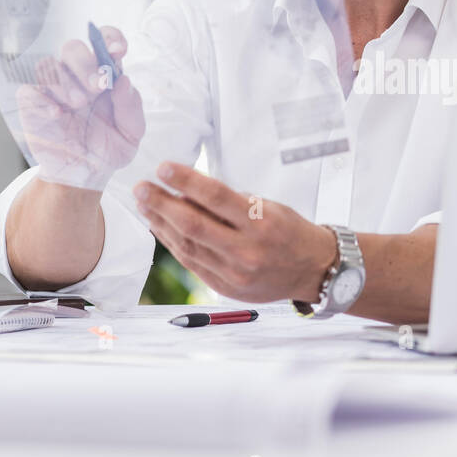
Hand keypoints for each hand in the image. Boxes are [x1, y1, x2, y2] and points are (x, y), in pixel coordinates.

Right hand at [15, 26, 144, 190]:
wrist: (85, 175)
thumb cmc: (109, 148)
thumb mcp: (131, 133)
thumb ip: (131, 108)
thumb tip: (124, 81)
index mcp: (104, 75)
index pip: (104, 40)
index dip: (110, 38)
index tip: (117, 50)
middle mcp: (77, 76)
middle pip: (72, 48)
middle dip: (85, 63)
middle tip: (97, 86)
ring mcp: (53, 89)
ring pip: (49, 65)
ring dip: (65, 81)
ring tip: (79, 104)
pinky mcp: (33, 105)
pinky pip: (29, 91)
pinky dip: (42, 99)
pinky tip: (58, 114)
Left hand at [133, 162, 338, 302]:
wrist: (313, 271)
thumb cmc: (291, 232)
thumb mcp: (270, 208)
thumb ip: (232, 203)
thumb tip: (188, 192)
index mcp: (262, 223)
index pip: (217, 197)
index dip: (186, 181)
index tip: (163, 168)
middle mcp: (247, 250)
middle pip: (194, 224)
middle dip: (162, 204)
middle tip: (142, 188)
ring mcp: (234, 273)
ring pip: (187, 246)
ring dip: (161, 223)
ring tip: (145, 205)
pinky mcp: (225, 287)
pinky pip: (191, 263)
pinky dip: (172, 243)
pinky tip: (160, 228)